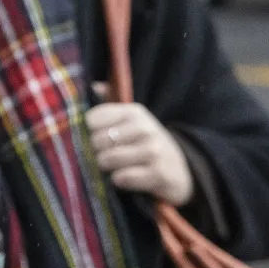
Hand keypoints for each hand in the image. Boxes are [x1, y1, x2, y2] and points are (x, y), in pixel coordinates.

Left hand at [87, 87, 193, 206]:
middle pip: (97, 141)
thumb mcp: (131, 121)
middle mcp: (145, 127)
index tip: (96, 138)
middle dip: (95, 153)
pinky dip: (119, 181)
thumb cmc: (145, 144)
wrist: (182, 171)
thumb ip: (109, 102)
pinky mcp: (159, 174)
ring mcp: (154, 150)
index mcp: (133, 111)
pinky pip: (122, 178)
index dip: (86, 132)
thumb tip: (93, 85)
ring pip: (108, 159)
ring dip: (106, 168)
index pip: (91, 119)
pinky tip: (126, 179)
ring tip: (115, 167)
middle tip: (105, 156)